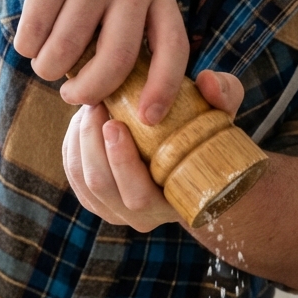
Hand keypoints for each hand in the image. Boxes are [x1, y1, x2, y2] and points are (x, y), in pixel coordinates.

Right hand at [0, 0, 187, 118]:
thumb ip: (126, 34)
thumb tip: (126, 104)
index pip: (173, 48)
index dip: (164, 89)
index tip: (148, 120)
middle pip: (117, 61)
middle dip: (89, 91)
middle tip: (72, 96)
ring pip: (67, 52)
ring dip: (48, 67)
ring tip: (45, 57)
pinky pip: (35, 35)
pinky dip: (26, 47)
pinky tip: (29, 34)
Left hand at [62, 70, 244, 229]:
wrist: (192, 155)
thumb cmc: (209, 133)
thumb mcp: (224, 111)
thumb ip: (225, 93)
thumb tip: (208, 81)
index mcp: (172, 204)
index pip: (138, 196)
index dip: (121, 162)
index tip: (115, 123)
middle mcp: (141, 216)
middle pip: (102, 186)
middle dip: (92, 142)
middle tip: (96, 104)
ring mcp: (114, 211)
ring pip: (82, 178)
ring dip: (80, 138)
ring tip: (92, 105)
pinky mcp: (94, 199)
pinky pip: (73, 172)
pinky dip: (73, 142)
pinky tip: (84, 118)